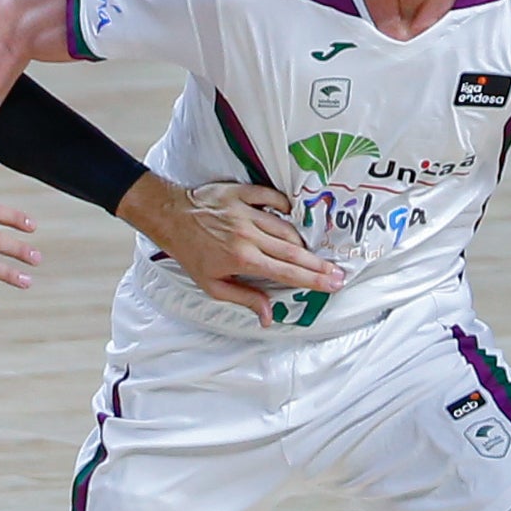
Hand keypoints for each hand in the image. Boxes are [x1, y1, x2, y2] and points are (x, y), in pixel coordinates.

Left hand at [122, 177, 343, 320]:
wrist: (170, 217)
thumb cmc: (191, 253)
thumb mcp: (212, 285)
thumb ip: (244, 298)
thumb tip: (268, 317)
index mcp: (243, 259)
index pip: (287, 272)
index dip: (313, 280)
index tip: (333, 284)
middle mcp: (248, 235)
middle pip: (293, 251)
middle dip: (319, 265)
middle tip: (339, 272)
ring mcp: (247, 212)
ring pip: (285, 227)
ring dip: (301, 241)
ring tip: (312, 253)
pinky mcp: (242, 193)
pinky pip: (273, 198)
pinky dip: (285, 208)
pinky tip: (291, 218)